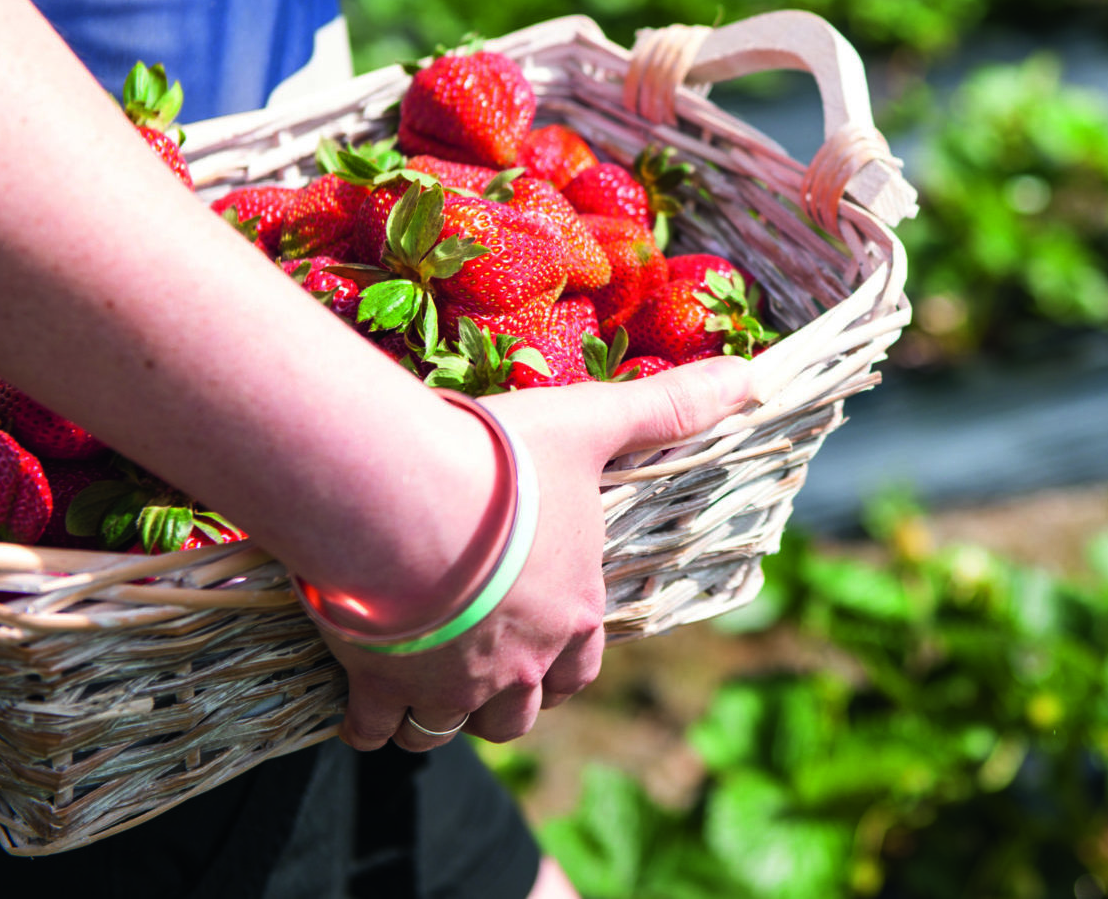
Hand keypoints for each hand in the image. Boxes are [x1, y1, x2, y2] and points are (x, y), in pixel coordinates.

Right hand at [325, 356, 752, 750]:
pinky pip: (373, 728)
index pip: (581, 667)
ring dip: (438, 716)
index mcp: (572, 613)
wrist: (406, 499)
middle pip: (519, 712)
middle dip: (503, 699)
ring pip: (448, 728)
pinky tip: (360, 694)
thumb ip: (664, 408)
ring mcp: (452, 683)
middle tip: (477, 672)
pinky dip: (368, 720)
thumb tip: (746, 378)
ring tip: (418, 689)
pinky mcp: (384, 685)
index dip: (564, 661)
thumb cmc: (504, 464)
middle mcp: (522, 664)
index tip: (544, 650)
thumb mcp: (592, 425)